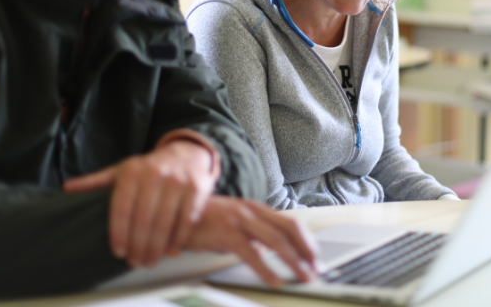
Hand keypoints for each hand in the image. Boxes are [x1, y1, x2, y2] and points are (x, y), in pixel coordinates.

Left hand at [63, 138, 216, 266]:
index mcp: (132, 171)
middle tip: (136, 262)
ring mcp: (178, 180)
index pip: (121, 208)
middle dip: (138, 246)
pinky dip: (178, 238)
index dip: (118, 233)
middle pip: (143, 219)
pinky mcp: (198, 187)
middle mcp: (155, 173)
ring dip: (157, 247)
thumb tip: (66, 189)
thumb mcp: (121, 171)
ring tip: (150, 260)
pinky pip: (187, 219)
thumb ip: (96, 182)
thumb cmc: (148, 168)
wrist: (185, 154)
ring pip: (165, 222)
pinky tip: (171, 248)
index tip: (118, 252)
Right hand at [184, 196, 318, 285]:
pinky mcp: (226, 233)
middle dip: (307, 250)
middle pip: (289, 228)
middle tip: (316, 269)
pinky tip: (274, 280)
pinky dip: (266, 269)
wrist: (173, 212)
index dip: (307, 241)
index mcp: (256, 209)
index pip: (291, 222)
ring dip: (293, 261)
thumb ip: (252, 234)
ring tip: (302, 277)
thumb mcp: (233, 224)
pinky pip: (252, 253)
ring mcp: (240, 220)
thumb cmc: (203, 221)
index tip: (315, 258)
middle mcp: (252, 211)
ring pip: (276, 241)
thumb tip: (269, 251)